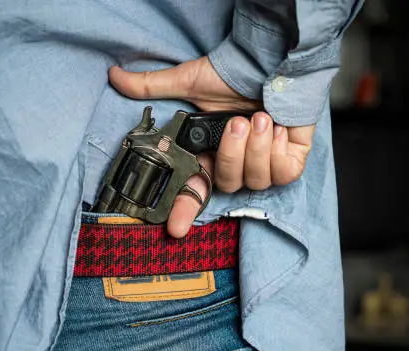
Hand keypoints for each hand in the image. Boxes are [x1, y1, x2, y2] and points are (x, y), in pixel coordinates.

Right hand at [108, 57, 313, 237]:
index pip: (195, 189)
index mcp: (212, 152)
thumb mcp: (191, 82)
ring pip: (256, 180)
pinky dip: (279, 150)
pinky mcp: (291, 161)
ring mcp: (266, 164)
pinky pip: (284, 174)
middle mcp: (238, 163)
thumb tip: (116, 77)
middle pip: (229, 184)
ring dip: (256, 147)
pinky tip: (278, 128)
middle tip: (236, 122)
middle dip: (231, 154)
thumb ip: (153, 86)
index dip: (185, 209)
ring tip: (259, 118)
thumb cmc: (235, 75)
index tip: (175, 228)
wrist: (273, 62)